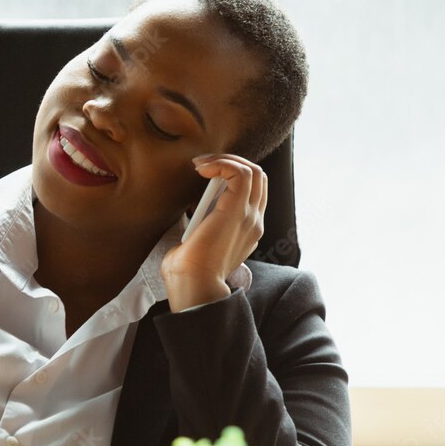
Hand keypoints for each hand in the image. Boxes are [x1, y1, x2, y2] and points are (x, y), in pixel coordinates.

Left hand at [160, 153, 265, 310]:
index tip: (205, 175)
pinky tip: (202, 169)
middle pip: (258, 178)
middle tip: (203, 166)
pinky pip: (240, 173)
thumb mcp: (197, 243)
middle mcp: (254, 223)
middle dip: (231, 163)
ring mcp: (249, 216)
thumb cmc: (188, 271)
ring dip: (225, 160)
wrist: (193, 285)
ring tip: (201, 165)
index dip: (233, 176)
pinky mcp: (237, 211)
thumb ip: (200, 227)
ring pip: (253, 171)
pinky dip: (222, 163)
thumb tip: (186, 213)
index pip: (254, 192)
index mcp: (247, 231)